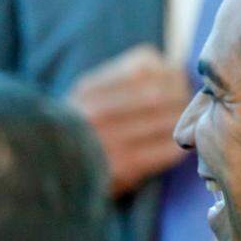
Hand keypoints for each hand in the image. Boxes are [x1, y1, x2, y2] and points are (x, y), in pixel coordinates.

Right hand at [68, 44, 191, 197]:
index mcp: (89, 89)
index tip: (174, 77)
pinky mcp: (124, 168)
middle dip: (180, 95)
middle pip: (159, 92)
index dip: (167, 70)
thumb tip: (170, 69)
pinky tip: (175, 146)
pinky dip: (177, 146)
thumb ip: (119, 81)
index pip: (143, 64)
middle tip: (187, 101)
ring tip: (186, 123)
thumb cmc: (78, 134)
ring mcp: (110, 140)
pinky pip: (166, 150)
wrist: (52, 175)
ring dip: (183, 120)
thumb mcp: (85, 97)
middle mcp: (97, 112)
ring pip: (167, 119)